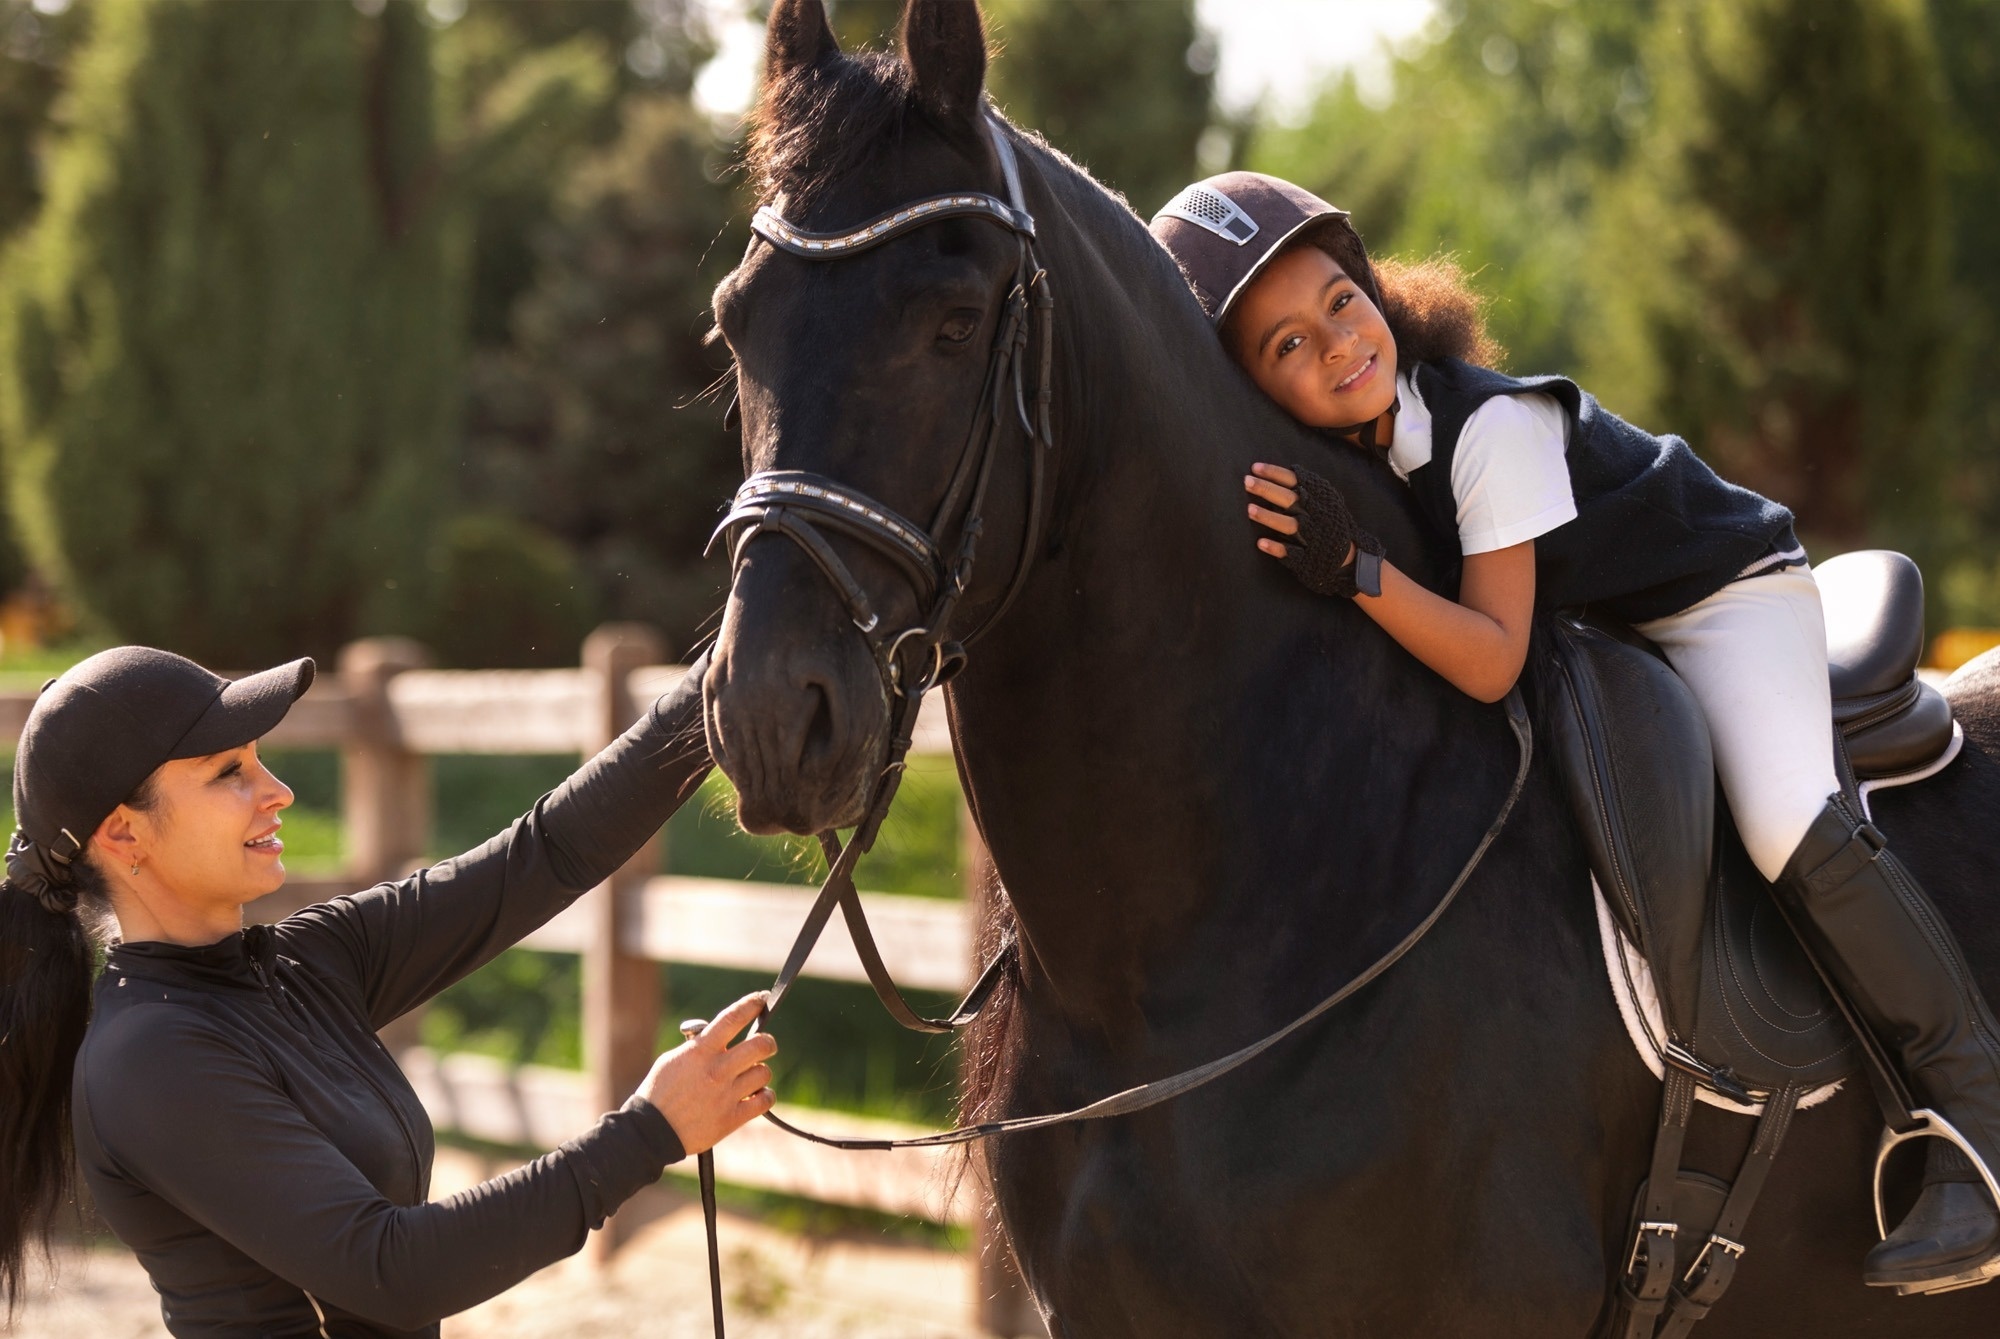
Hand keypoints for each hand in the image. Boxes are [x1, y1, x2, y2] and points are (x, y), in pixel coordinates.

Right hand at [634, 992, 776, 1154]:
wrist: (651, 1132)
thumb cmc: (659, 1093)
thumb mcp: (672, 1060)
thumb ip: (698, 1047)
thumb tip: (721, 1038)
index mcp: (699, 1052)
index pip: (732, 1019)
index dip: (751, 1005)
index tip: (761, 998)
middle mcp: (716, 1070)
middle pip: (760, 1045)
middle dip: (767, 1042)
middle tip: (765, 1044)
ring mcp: (726, 1095)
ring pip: (764, 1072)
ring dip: (761, 1072)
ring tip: (751, 1076)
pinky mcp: (732, 1118)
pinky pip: (765, 1101)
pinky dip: (764, 1096)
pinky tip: (756, 1095)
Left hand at [1244, 463, 1318, 561]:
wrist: (1347, 553)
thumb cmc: (1326, 520)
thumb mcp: (1323, 499)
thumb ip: (1304, 486)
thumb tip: (1274, 472)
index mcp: (1316, 497)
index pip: (1294, 480)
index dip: (1274, 473)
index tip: (1254, 468)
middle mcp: (1313, 514)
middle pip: (1288, 499)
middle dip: (1267, 490)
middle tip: (1246, 482)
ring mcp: (1310, 535)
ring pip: (1288, 524)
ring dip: (1269, 517)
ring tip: (1249, 509)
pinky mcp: (1305, 556)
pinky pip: (1290, 552)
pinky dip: (1276, 547)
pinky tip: (1260, 543)